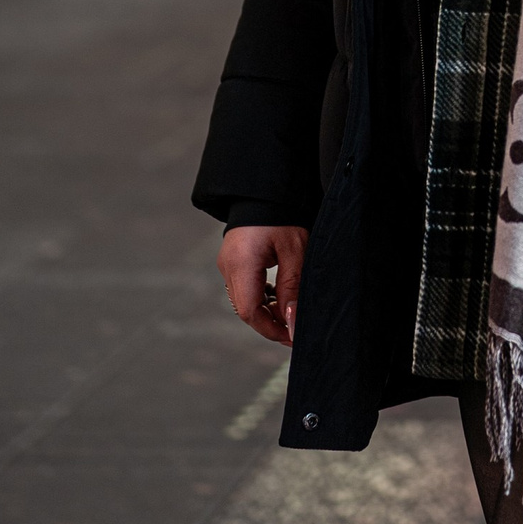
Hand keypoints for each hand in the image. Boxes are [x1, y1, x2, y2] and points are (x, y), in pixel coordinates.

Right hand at [218, 223, 307, 345]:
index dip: (271, 329)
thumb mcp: (295, 251)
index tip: (293, 336)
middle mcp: (228, 266)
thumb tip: (292, 325)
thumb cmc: (283, 214)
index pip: (249, 312)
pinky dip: (261, 296)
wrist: (267, 187)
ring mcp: (227, 262)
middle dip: (271, 322)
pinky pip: (243, 287)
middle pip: (245, 309)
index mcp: (240, 264)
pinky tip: (279, 295)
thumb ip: (292, 290)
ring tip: (291, 311)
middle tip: (295, 327)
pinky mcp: (232, 259)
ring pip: (244, 300)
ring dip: (267, 310)